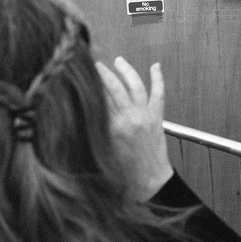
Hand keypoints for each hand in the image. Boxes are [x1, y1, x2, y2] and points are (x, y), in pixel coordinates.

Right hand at [97, 57, 172, 200]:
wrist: (150, 181)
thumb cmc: (123, 173)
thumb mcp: (102, 151)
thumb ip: (95, 129)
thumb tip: (86, 110)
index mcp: (112, 128)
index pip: (98, 99)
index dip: (90, 86)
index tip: (82, 76)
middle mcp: (128, 118)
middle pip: (114, 88)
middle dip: (104, 73)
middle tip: (96, 65)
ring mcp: (145, 116)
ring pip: (135, 85)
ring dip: (126, 70)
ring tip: (119, 60)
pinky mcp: (157, 117)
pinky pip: (158, 93)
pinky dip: (158, 79)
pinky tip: (155, 66)